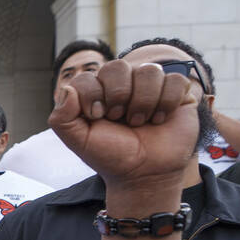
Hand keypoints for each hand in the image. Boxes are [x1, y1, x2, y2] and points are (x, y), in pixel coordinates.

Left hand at [50, 60, 197, 187]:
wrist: (144, 173)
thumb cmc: (111, 155)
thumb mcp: (79, 141)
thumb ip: (62, 117)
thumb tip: (67, 89)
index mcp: (96, 92)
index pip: (87, 76)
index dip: (92, 95)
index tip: (98, 117)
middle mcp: (122, 84)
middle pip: (118, 66)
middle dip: (119, 96)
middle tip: (120, 119)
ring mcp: (150, 86)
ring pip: (149, 71)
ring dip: (144, 101)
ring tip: (140, 121)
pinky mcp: (177, 92)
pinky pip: (176, 80)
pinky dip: (167, 102)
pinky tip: (159, 119)